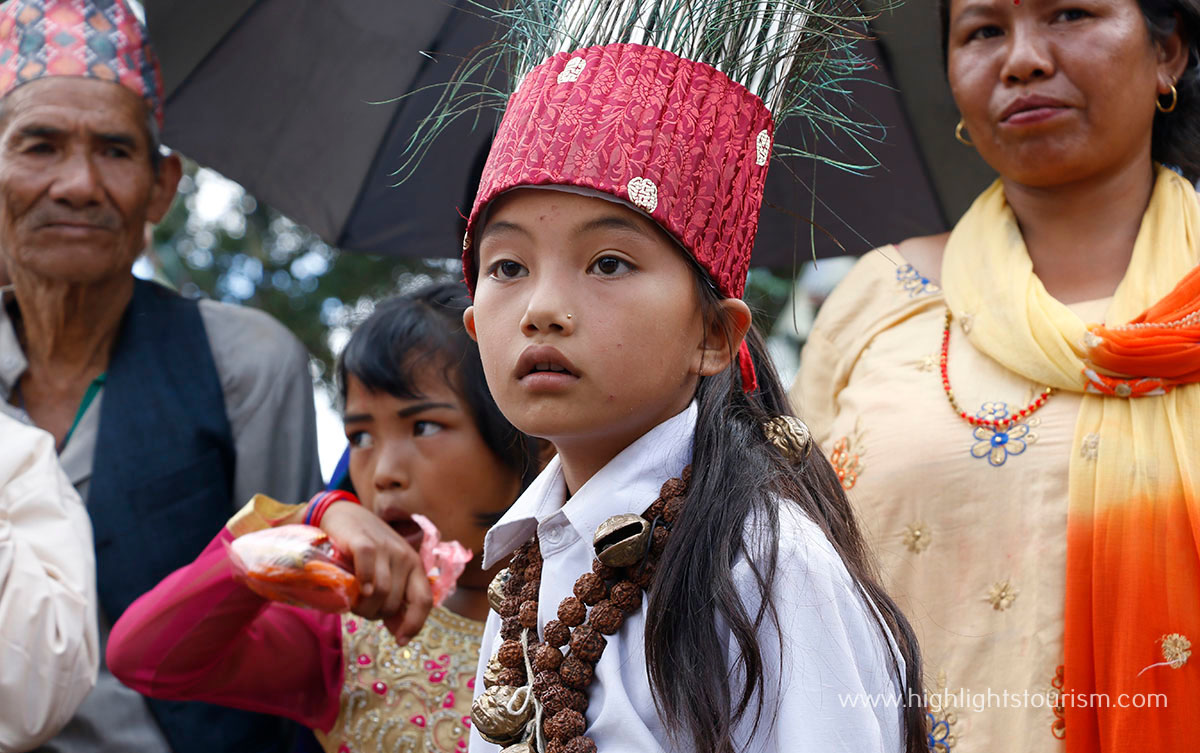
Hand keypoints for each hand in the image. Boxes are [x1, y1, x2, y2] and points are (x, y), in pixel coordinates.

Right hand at [318, 501, 432, 643]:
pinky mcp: (363, 541)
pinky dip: (362, 582)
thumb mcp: (386, 573)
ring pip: (380, 591)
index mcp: (415, 566)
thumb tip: (400, 633)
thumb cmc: (367, 550)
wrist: (344, 516)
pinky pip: (367, 567)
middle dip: (376, 615)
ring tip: (353, 602)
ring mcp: (385, 548)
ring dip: (364, 606)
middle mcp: (404, 557)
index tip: (400, 640)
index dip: (415, 624)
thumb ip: (394, 600)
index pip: (424, 600)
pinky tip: (356, 588)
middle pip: (394, 603)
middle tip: (361, 610)